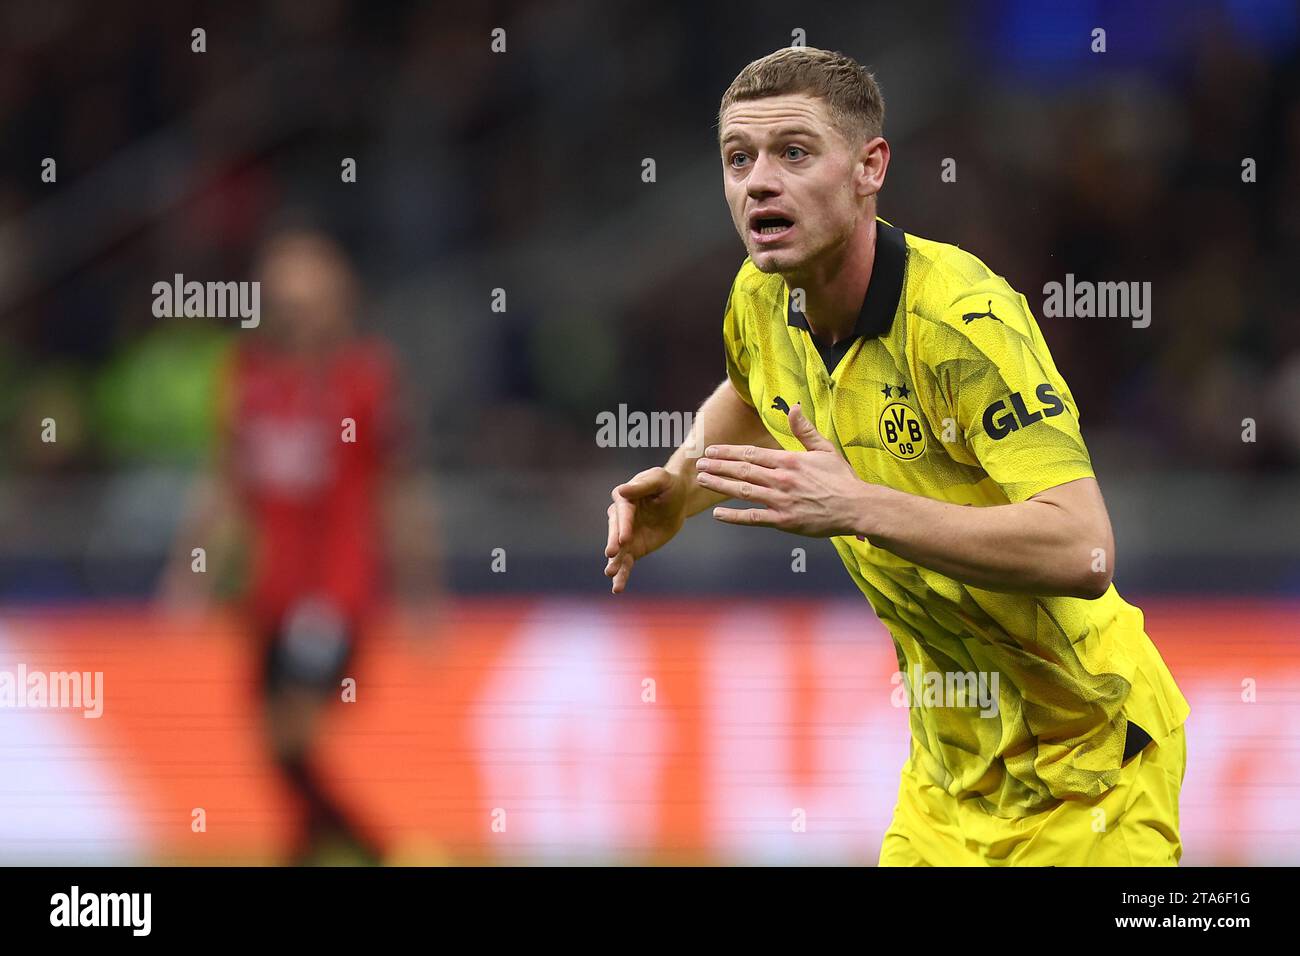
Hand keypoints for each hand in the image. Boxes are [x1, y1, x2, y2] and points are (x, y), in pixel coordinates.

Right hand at [604, 467, 687, 592]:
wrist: (678, 499)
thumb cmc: (668, 485)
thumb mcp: (660, 480)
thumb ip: (642, 486)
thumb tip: (621, 491)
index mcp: (625, 499)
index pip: (623, 513)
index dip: (623, 525)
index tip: (625, 538)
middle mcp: (620, 518)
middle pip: (615, 532)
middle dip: (614, 543)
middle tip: (612, 554)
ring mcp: (625, 535)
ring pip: (618, 551)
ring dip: (614, 562)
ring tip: (610, 573)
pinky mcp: (633, 548)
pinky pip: (626, 563)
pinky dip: (622, 575)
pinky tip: (617, 587)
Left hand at [694, 404, 870, 537]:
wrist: (856, 507)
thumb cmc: (841, 479)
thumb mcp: (825, 449)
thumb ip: (805, 430)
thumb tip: (793, 407)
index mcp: (788, 461)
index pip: (750, 454)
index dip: (728, 452)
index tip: (712, 451)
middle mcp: (780, 479)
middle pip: (741, 471)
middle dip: (717, 467)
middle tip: (699, 465)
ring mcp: (780, 501)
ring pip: (742, 491)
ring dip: (720, 485)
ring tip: (703, 480)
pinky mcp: (783, 521)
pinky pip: (753, 518)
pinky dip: (734, 517)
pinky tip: (718, 514)